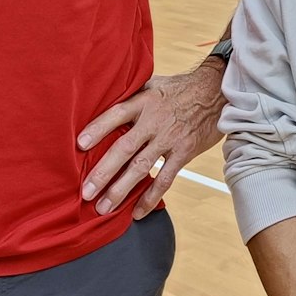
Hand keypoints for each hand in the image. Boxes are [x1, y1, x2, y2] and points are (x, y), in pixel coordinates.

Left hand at [78, 60, 224, 217]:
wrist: (216, 91)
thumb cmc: (181, 88)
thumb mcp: (154, 83)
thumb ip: (133, 96)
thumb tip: (105, 102)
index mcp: (144, 102)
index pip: (116, 114)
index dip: (98, 129)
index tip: (80, 145)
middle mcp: (154, 121)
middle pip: (124, 147)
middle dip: (103, 171)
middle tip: (87, 191)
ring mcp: (169, 139)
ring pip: (141, 168)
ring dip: (121, 189)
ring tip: (104, 207)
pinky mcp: (184, 152)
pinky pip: (165, 179)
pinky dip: (151, 197)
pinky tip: (137, 212)